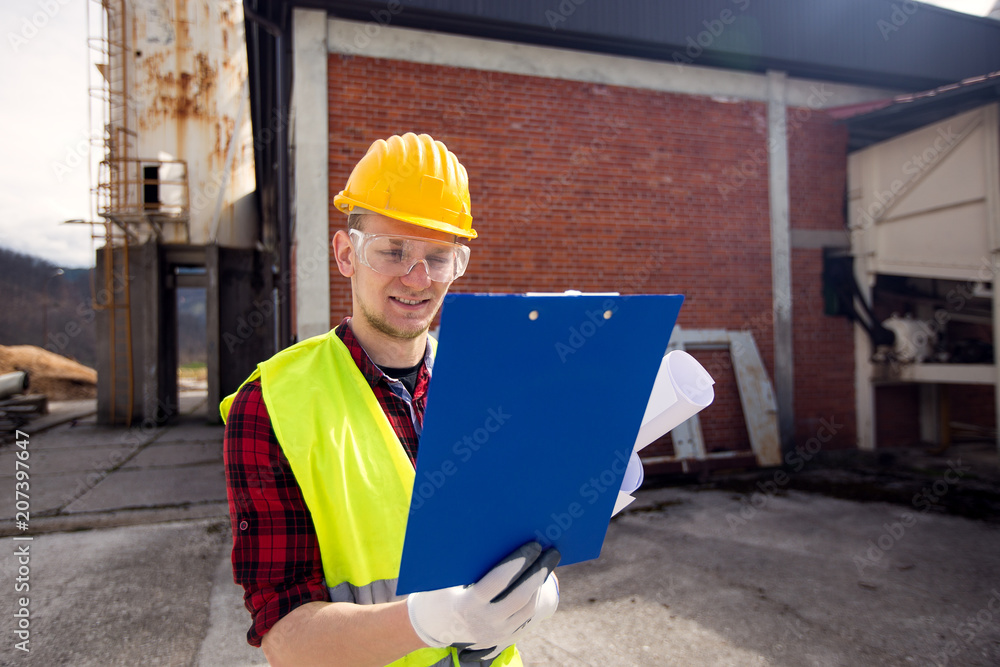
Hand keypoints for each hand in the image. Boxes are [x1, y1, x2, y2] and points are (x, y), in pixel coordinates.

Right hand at [406, 542, 560, 649]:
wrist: (437, 626)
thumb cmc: (441, 591)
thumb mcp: (446, 579)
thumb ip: (465, 563)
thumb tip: (491, 530)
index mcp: (466, 604)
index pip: (498, 581)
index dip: (518, 561)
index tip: (533, 544)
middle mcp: (483, 621)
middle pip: (519, 596)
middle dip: (538, 571)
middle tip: (551, 551)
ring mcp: (495, 631)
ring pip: (527, 607)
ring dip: (540, 583)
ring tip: (548, 561)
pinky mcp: (504, 636)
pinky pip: (526, 616)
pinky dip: (535, 595)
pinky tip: (539, 578)